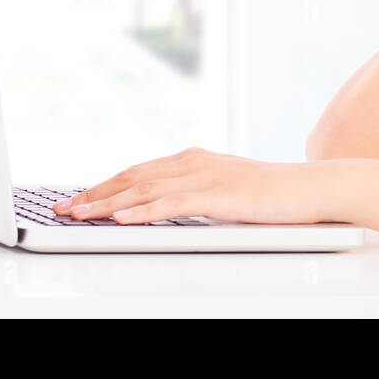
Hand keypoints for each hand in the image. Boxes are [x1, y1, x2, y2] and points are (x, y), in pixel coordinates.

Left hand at [51, 147, 332, 224]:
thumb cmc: (275, 197)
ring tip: (80, 214)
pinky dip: (144, 209)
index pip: (138, 171)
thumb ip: (195, 198)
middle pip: (133, 176)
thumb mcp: (225, 195)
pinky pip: (174, 203)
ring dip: (108, 202)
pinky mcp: (221, 194)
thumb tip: (163, 211)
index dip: (104, 185)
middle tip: (63, 208)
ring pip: (146, 187)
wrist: (314, 189)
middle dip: (95, 193)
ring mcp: (208, 176)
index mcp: (195, 160)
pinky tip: (123, 217)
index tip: (77, 199)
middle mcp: (196, 162)